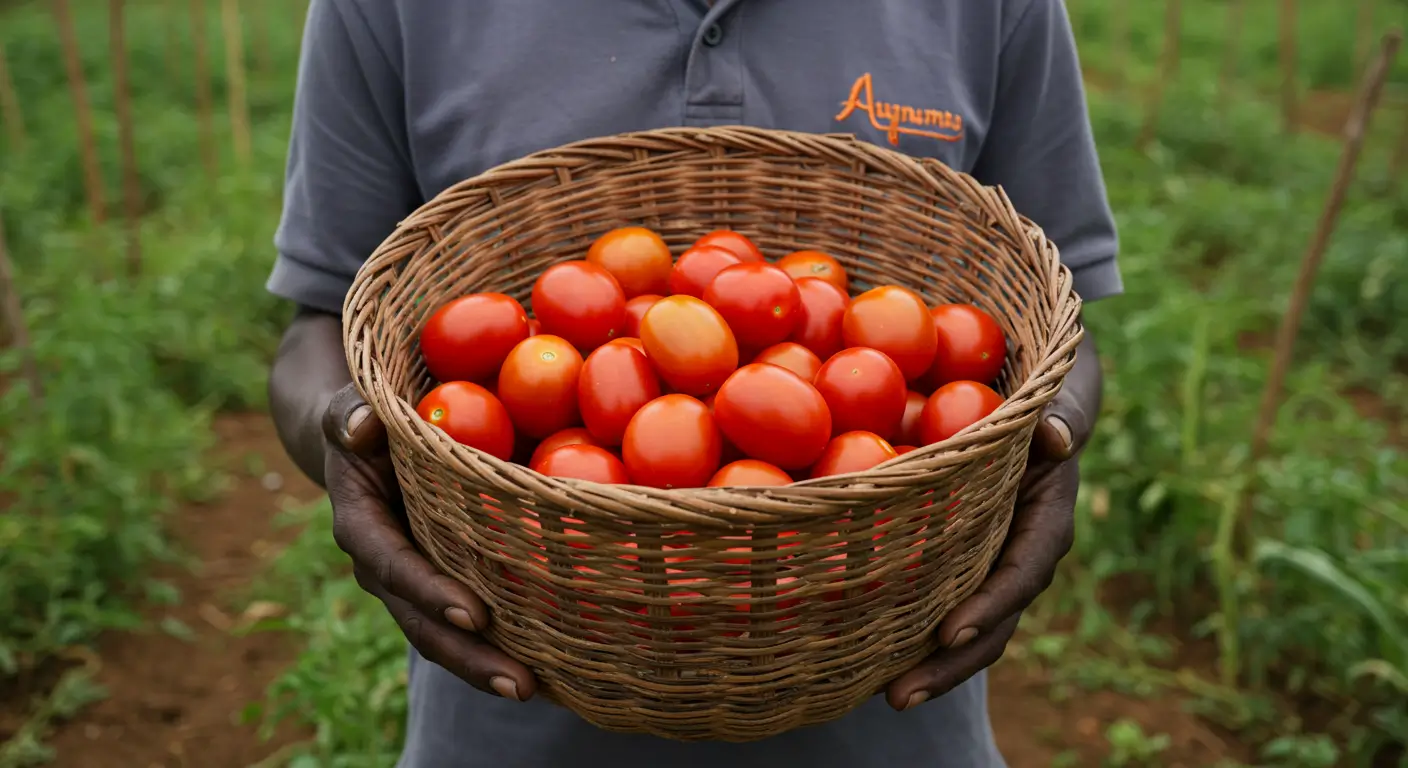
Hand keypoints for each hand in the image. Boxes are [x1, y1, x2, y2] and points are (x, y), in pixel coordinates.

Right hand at [322, 383, 537, 701]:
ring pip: (446, 636)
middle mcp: (385, 569)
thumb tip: (362, 426)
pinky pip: (469, 624)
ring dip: (486, 667)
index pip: (393, 566)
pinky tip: (550, 667)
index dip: (429, 592)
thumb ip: (348, 416)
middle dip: (469, 656)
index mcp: (362, 527)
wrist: (363, 444)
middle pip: (423, 623)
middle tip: (518, 684)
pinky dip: (503, 645)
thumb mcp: (351, 411)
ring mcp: (414, 584)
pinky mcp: (442, 585)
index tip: (473, 614)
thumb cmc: (368, 421)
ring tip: (534, 690)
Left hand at [885, 377, 1090, 710]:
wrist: (1031, 390)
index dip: (992, 604)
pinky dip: (906, 630)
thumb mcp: (1058, 390)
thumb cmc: (1039, 385)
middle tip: (899, 697)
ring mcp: (989, 561)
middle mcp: (1020, 551)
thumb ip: (1060, 413)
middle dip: (949, 665)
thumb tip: (1056, 438)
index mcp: (1046, 517)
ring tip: (886, 699)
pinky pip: (935, 601)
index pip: (1023, 571)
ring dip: (928, 667)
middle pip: (993, 621)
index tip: (952, 632)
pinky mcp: (958, 559)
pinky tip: (860, 656)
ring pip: (965, 626)